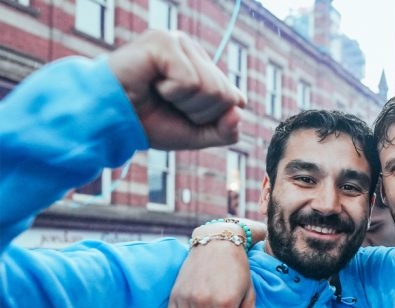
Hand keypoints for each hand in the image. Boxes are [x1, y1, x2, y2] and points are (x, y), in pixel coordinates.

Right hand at [106, 30, 245, 149]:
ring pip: (211, 88)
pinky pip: (190, 81)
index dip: (211, 119)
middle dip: (198, 113)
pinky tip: (152, 85)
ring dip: (184, 103)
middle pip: (226, 95)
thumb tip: (240, 112)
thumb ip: (225, 131)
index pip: (235, 99)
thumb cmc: (148, 122)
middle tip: (169, 105)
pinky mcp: (163, 42)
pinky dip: (172, 93)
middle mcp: (193, 50)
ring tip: (159, 94)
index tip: (183, 115)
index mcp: (203, 67)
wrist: (110, 121)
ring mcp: (178, 42)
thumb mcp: (195, 134)